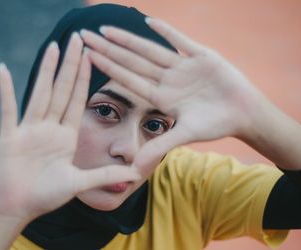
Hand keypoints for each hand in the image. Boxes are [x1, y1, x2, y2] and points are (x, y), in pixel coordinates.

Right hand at [0, 33, 139, 221]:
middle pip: (61, 90)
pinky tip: (3, 71)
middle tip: (77, 39)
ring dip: (46, 71)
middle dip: (70, 65)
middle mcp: (49, 128)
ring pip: (40, 94)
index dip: (84, 79)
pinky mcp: (10, 137)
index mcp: (66, 135)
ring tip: (53, 47)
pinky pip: (7, 110)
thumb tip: (136, 174)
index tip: (91, 57)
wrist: (19, 207)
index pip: (77, 100)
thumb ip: (105, 175)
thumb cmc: (47, 195)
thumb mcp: (79, 182)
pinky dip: (5, 91)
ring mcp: (29, 130)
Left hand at [80, 19, 264, 171]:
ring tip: (106, 29)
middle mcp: (167, 80)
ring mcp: (182, 67)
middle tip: (84, 35)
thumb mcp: (185, 135)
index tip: (87, 56)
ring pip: (150, 50)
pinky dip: (166, 32)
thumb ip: (160, 147)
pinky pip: (181, 41)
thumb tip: (135, 169)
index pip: (128, 80)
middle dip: (108, 49)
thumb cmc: (216, 125)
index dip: (107, 67)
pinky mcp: (201, 56)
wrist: (244, 114)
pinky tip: (148, 22)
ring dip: (128, 39)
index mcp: (161, 97)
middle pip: (132, 61)